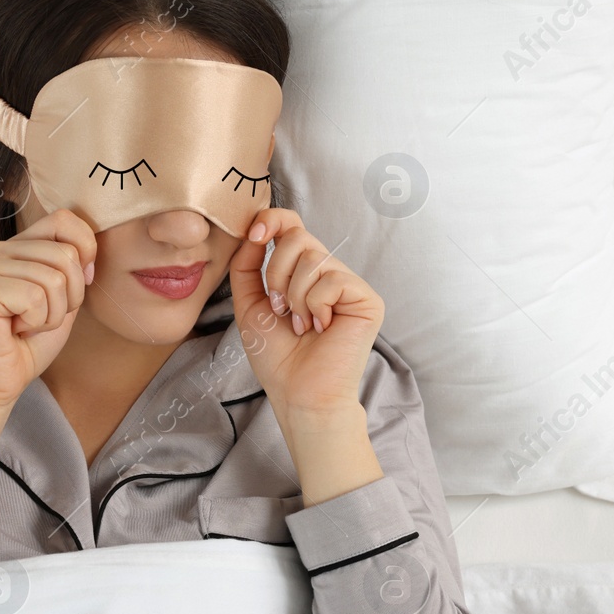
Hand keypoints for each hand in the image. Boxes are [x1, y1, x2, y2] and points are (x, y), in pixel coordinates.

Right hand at [0, 208, 95, 413]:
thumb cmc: (26, 345)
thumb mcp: (62, 301)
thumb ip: (74, 270)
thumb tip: (88, 252)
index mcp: (14, 247)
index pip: (64, 220)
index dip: (84, 252)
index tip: (72, 290)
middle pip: (65, 253)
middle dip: (69, 296)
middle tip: (41, 317)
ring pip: (54, 277)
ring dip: (52, 313)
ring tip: (27, 325)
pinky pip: (36, 296)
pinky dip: (37, 321)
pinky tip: (15, 330)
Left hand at [227, 208, 383, 423]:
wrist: (298, 393)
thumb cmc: (277, 357)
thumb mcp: (250, 305)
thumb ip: (246, 266)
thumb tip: (253, 231)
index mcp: (302, 273)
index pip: (292, 225)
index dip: (273, 220)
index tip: (254, 233)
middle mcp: (328, 273)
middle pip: (298, 236)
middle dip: (276, 272)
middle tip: (280, 308)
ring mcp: (349, 285)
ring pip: (313, 257)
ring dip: (294, 295)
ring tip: (302, 325)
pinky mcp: (366, 299)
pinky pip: (332, 279)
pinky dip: (315, 305)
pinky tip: (322, 328)